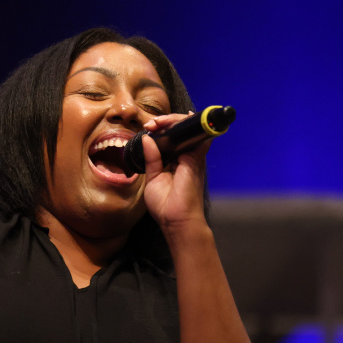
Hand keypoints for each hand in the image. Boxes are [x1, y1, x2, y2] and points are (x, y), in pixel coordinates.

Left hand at [139, 112, 211, 235]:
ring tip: (157, 122)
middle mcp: (186, 157)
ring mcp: (192, 157)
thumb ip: (151, 159)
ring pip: (188, 130)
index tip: (147, 128)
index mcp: (175, 162)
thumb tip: (147, 139)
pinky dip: (186, 125)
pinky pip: (195, 136)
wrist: (176, 221)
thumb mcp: (152, 178)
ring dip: (173, 121)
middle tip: (151, 124)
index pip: (171, 139)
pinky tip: (175, 121)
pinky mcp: (196, 159)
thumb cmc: (166, 205)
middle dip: (166, 122)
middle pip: (180, 131)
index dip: (161, 130)